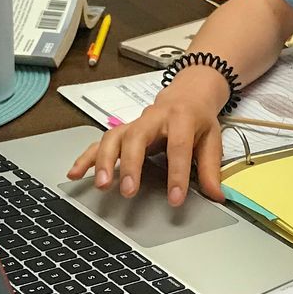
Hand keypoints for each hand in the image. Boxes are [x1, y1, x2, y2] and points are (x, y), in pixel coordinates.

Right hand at [65, 67, 227, 205]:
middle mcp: (153, 118)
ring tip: (100, 184)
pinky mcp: (121, 131)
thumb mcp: (212, 139)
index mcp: (181, 117)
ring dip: (103, 161)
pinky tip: (75, 174)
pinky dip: (86, 157)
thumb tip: (217, 196)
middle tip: (128, 191)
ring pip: (113, 137)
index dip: (176, 174)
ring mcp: (133, 124)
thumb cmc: (198, 118)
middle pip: (136, 137)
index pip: (177, 146)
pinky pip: (99, 142)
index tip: (175, 199)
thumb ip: (210, 168)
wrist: (186, 94)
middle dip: (130, 164)